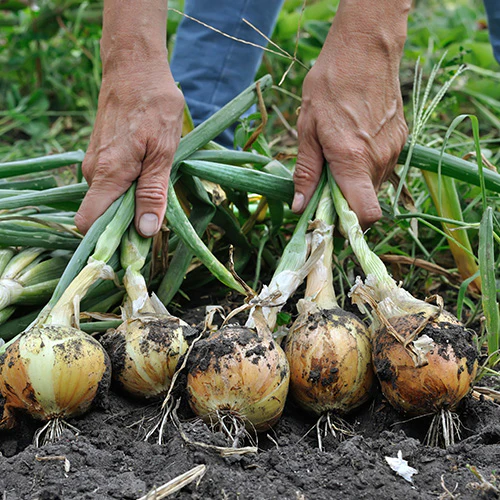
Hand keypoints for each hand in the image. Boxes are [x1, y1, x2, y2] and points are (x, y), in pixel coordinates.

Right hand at [75, 59, 183, 236]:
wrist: (134, 67)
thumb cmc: (154, 106)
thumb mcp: (164, 152)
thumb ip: (153, 192)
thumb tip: (146, 231)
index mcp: (107, 174)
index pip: (88, 223)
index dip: (109, 240)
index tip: (135, 244)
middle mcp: (93, 172)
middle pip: (101, 216)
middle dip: (127, 223)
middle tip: (158, 215)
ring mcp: (93, 163)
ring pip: (108, 200)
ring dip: (131, 203)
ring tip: (156, 188)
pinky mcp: (100, 156)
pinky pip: (110, 185)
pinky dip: (127, 189)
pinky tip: (147, 174)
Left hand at [293, 1, 408, 228]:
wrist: (365, 49)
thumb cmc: (329, 86)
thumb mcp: (307, 130)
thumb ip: (306, 172)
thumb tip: (300, 207)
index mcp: (352, 160)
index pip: (365, 213)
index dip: (350, 225)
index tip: (331, 220)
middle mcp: (378, 159)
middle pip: (366, 202)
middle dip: (345, 202)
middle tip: (324, 184)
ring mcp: (394, 149)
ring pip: (374, 185)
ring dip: (355, 183)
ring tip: (337, 158)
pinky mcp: (401, 139)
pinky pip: (382, 166)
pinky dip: (366, 167)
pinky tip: (353, 145)